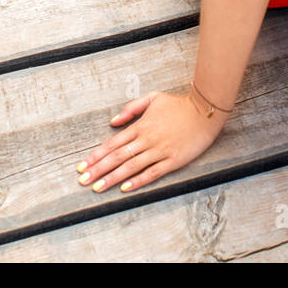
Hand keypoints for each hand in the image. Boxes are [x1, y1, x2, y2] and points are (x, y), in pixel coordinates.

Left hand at [74, 90, 225, 193]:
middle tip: (83, 181)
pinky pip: (152, 173)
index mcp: (140, 126)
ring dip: (112, 178)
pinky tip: (125, 188)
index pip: (112, 143)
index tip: (82, 166)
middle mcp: (147, 139)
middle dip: (98, 170)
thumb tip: (113, 122)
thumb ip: (131, 109)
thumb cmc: (179, 104)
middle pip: (117, 157)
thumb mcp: (152, 98)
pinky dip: (138, 181)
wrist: (204, 111)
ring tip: (97, 187)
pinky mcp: (173, 160)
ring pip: (131, 167)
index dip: (96, 155)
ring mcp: (159, 151)